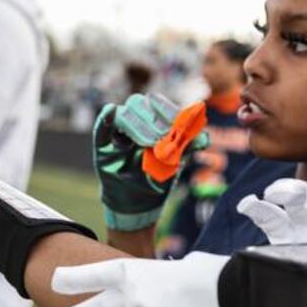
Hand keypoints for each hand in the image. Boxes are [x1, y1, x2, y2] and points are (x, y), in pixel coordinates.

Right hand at [93, 93, 207, 230]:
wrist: (139, 202)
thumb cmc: (158, 178)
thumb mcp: (176, 163)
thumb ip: (187, 147)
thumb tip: (205, 138)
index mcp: (152, 120)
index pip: (157, 104)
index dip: (167, 109)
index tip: (176, 121)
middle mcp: (133, 121)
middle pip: (139, 103)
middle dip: (153, 118)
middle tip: (162, 136)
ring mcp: (116, 131)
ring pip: (123, 114)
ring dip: (137, 125)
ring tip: (150, 142)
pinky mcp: (102, 144)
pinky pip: (100, 127)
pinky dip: (105, 119)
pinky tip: (110, 112)